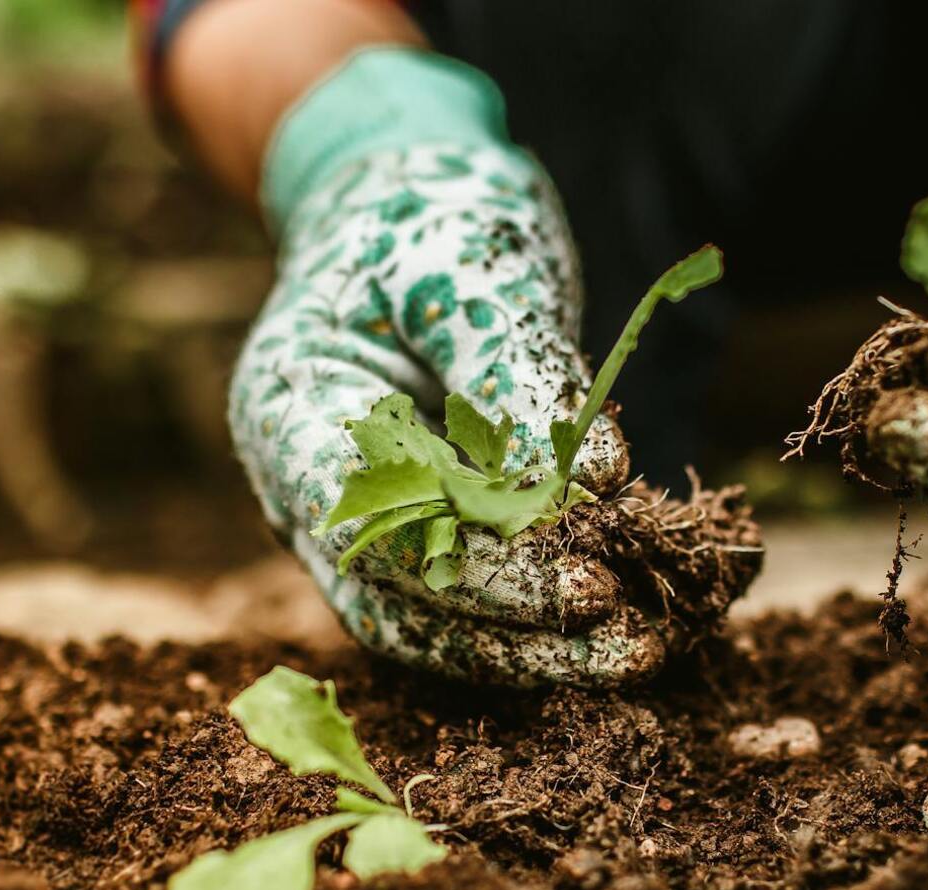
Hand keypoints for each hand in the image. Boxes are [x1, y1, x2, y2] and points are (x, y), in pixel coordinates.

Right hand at [230, 52, 690, 685]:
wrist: (403, 198)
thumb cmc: (427, 215)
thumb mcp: (473, 264)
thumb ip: (518, 372)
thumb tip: (596, 485)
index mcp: (288, 411)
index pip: (376, 531)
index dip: (480, 574)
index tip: (586, 584)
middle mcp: (306, 485)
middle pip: (399, 600)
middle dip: (518, 631)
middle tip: (634, 643)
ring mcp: (355, 517)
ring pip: (432, 622)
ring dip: (532, 651)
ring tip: (640, 654)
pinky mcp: (417, 525)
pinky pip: (468, 597)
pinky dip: (539, 620)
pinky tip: (623, 624)